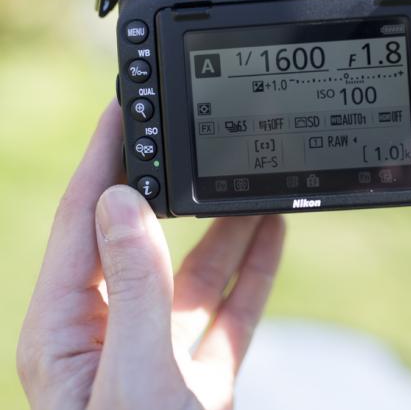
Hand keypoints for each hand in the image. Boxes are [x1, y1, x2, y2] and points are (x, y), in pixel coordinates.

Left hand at [17, 102, 285, 409]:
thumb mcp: (135, 373)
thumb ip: (134, 286)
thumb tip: (121, 199)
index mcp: (67, 330)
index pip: (83, 223)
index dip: (103, 160)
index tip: (124, 109)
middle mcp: (109, 334)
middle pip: (145, 239)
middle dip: (177, 188)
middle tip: (197, 138)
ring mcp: (157, 353)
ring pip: (195, 271)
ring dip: (227, 226)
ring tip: (254, 183)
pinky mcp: (197, 373)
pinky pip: (229, 306)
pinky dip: (252, 267)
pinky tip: (270, 234)